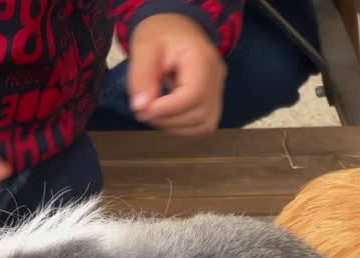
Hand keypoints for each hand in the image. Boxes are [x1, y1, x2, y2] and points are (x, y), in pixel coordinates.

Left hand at [127, 13, 226, 134]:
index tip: (144, 109)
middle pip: (199, 113)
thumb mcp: (144, 48)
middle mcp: (216, 76)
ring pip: (204, 124)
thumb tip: (141, 107)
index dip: (168, 109)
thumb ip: (141, 76)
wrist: (175, 28)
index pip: (194, 94)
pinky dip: (183, 128)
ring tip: (154, 113)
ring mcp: (218, 90)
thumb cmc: (160, 35)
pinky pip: (204, 125)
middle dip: (166, 119)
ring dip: (174, 126)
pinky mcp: (213, 100)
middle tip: (143, 110)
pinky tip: (167, 117)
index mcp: (202, 59)